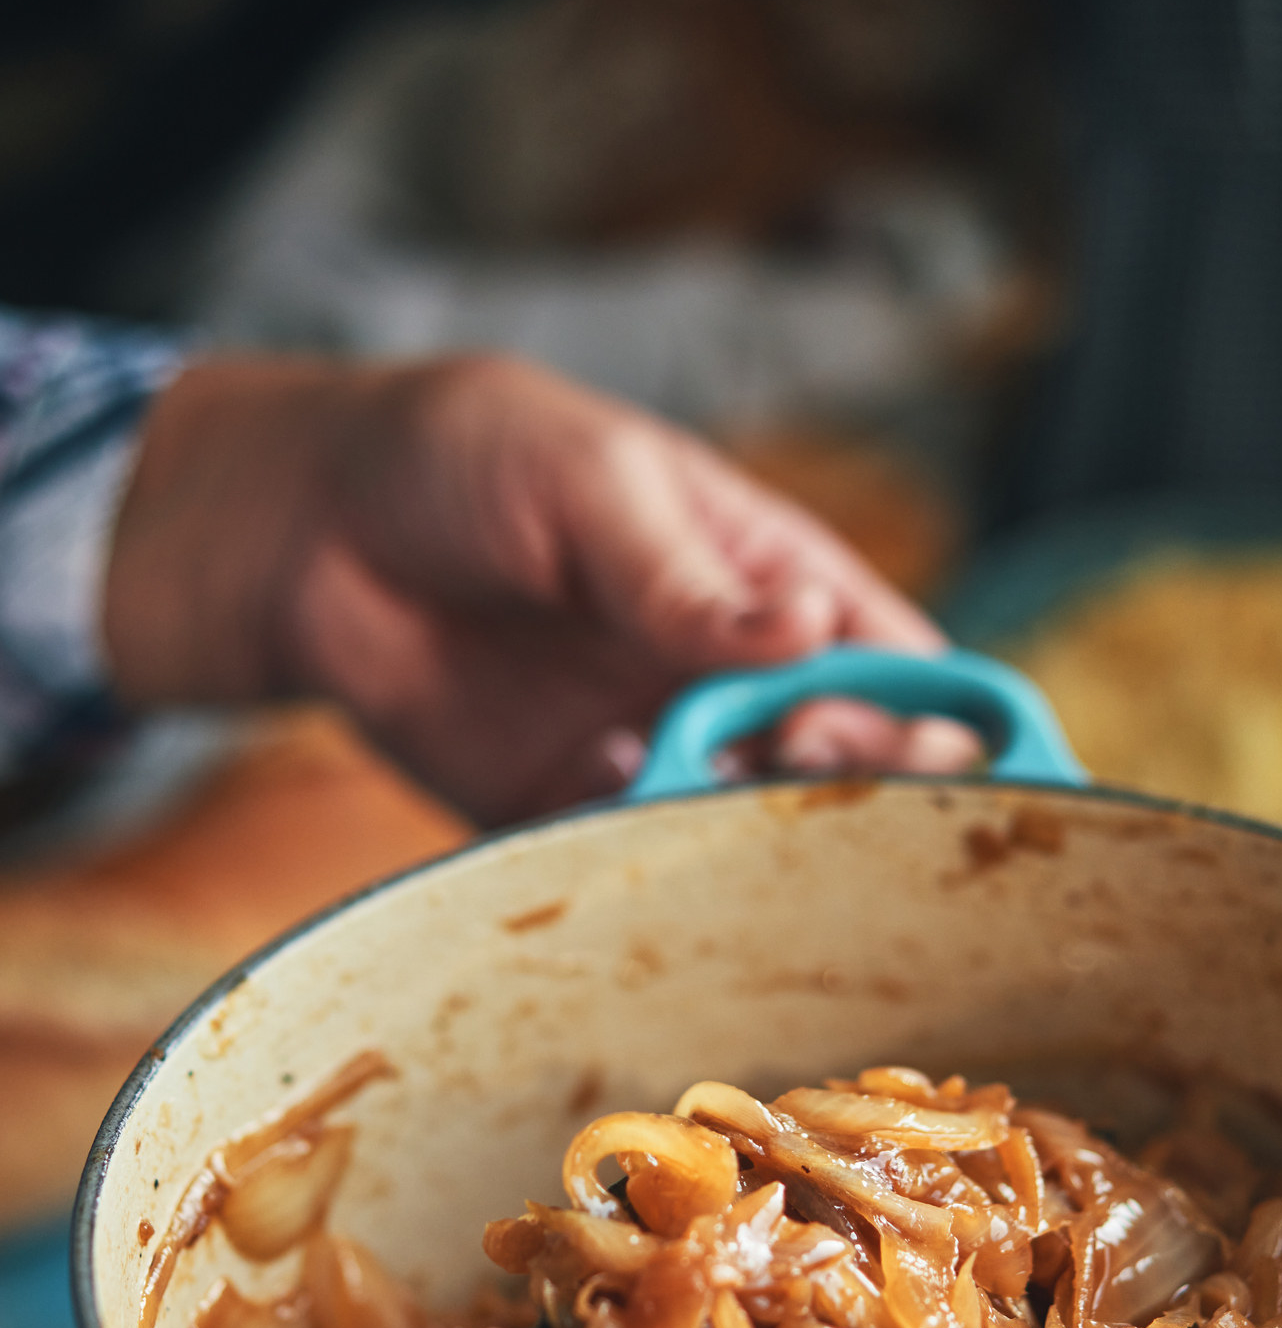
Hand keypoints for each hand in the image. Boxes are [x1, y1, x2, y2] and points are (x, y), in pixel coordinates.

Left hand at [105, 355, 970, 822]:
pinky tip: (620, 831)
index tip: (931, 756)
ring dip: (750, 840)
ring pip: (745, 828)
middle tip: (801, 767)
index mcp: (765, 584)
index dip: (929, 717)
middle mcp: (727, 680)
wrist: (305, 529)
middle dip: (847, 784)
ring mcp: (651, 750)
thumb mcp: (593, 481)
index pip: (893, 662)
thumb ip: (690, 577)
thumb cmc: (468, 457)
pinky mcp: (566, 809)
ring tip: (722, 819)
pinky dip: (642, 870)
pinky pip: (629, 862)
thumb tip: (807, 635)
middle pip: (838, 763)